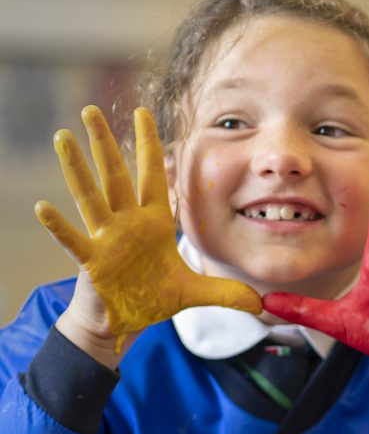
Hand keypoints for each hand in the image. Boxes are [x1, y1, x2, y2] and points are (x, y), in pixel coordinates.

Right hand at [38, 105, 260, 359]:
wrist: (123, 324)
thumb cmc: (151, 299)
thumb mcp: (194, 293)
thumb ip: (226, 292)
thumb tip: (261, 302)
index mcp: (152, 223)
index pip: (153, 176)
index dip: (150, 146)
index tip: (143, 113)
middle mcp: (127, 224)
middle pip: (116, 176)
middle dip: (105, 143)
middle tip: (92, 109)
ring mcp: (105, 239)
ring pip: (90, 197)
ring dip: (77, 168)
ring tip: (63, 136)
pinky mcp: (90, 260)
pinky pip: (72, 239)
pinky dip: (58, 225)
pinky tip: (43, 207)